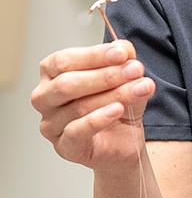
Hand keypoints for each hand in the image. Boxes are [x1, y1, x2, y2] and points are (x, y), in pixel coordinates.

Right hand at [30, 41, 156, 171]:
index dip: (94, 55)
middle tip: (135, 70)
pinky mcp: (65, 146)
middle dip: (106, 75)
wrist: (124, 141)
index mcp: (52, 75)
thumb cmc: (115, 104)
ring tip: (140, 88)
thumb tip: (124, 51)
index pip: (63, 60)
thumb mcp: (125, 77)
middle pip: (66, 84)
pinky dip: (100, 119)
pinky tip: (118, 109)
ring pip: (78, 107)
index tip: (122, 53)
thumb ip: (124, 62)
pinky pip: (77, 131)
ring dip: (115, 95)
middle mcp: (45, 98)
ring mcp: (51, 125)